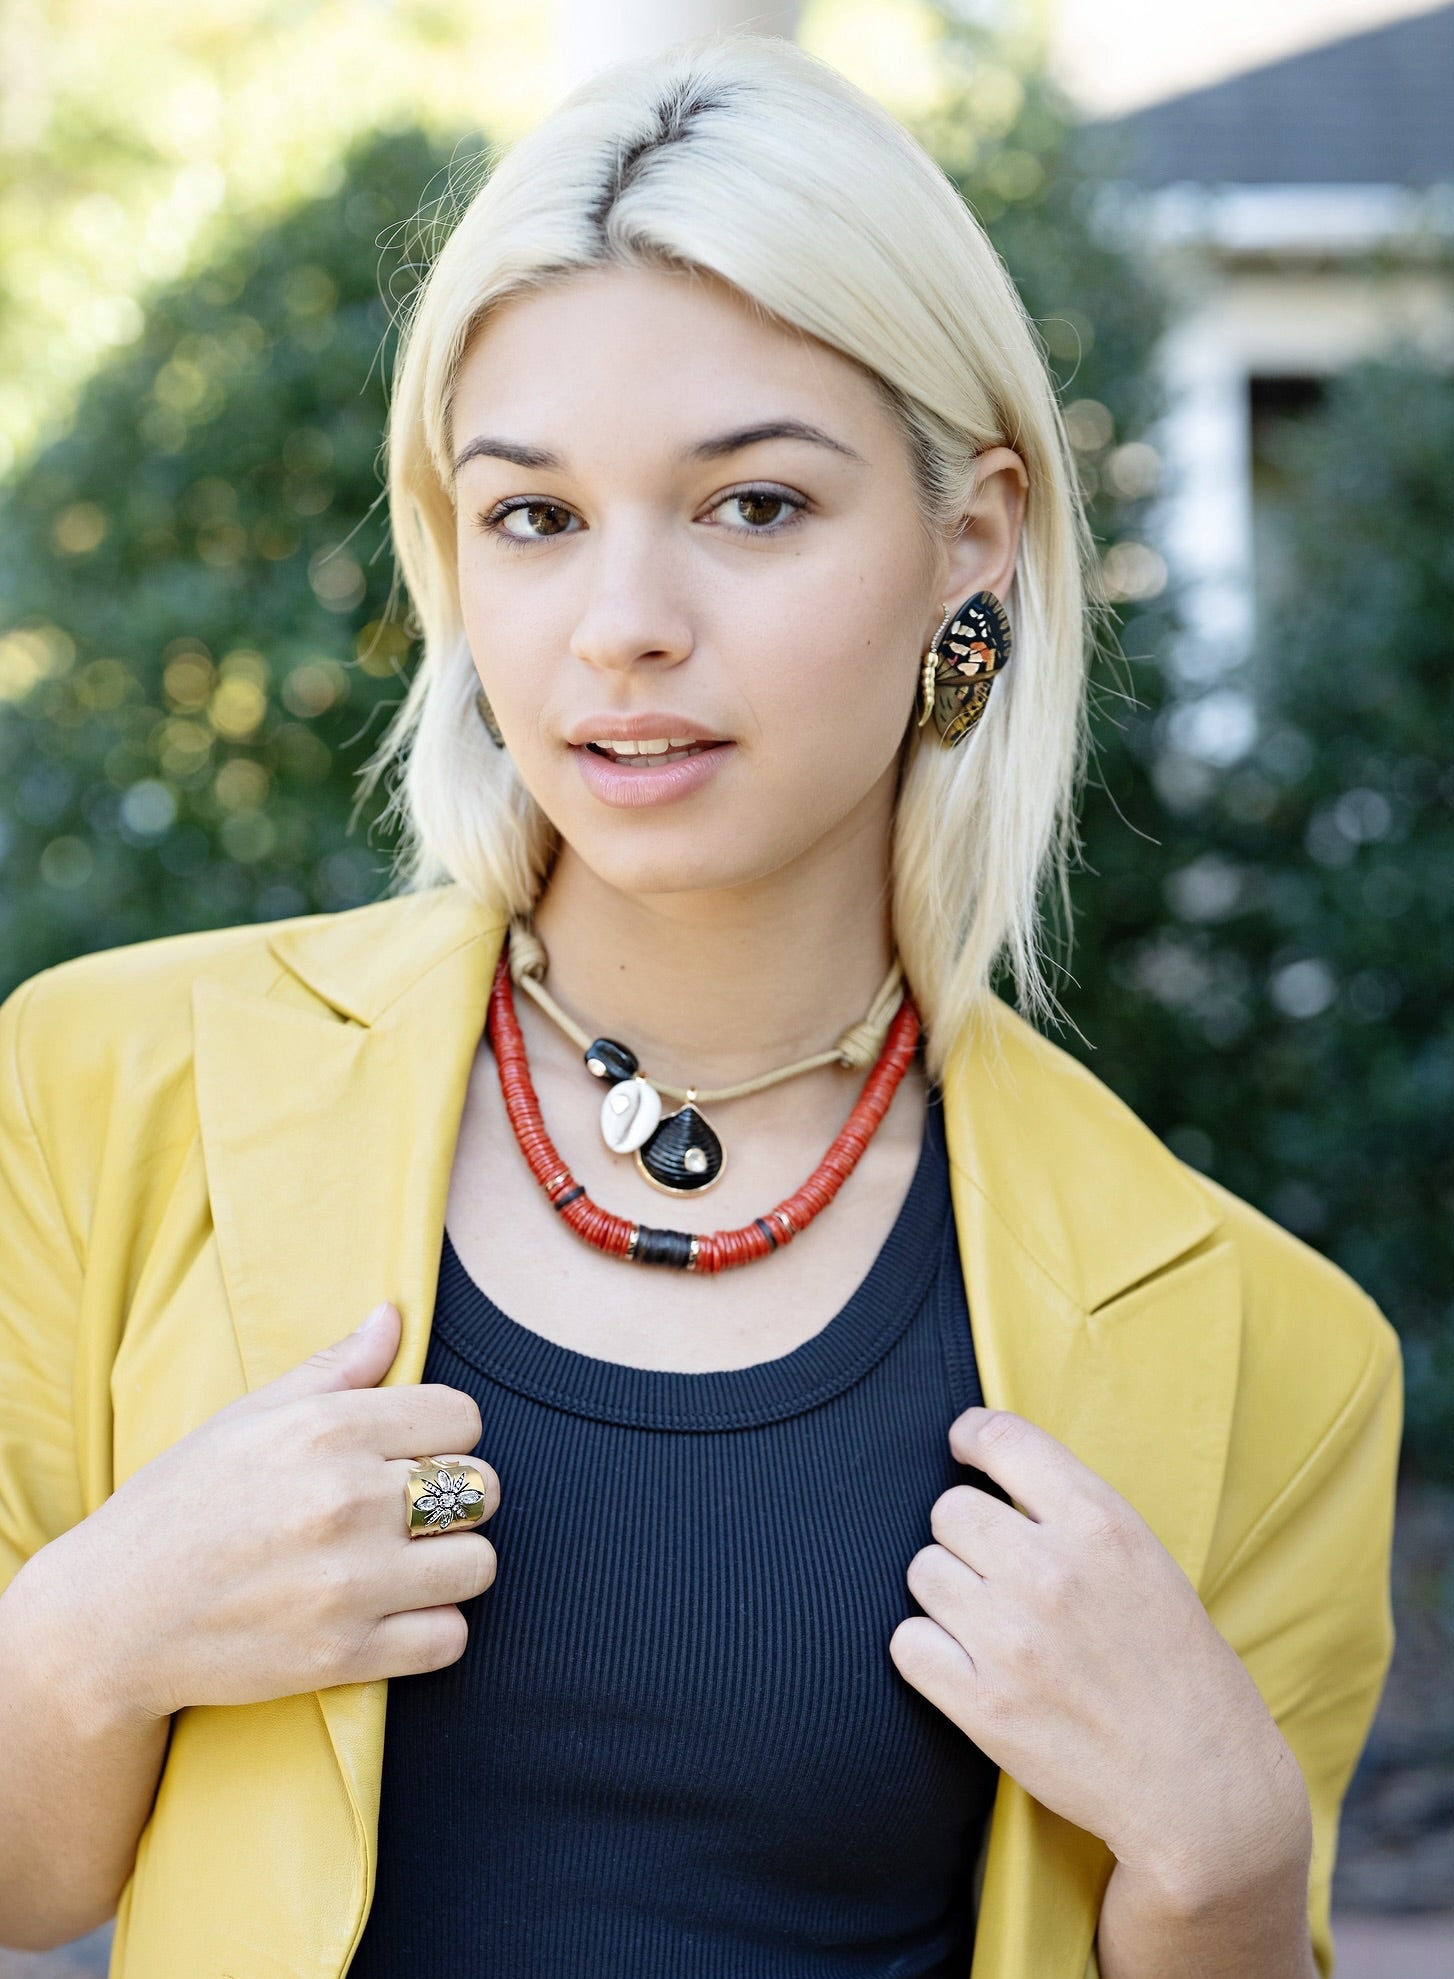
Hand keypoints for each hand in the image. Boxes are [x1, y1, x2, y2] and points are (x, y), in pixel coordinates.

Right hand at [28, 1302, 498, 1725]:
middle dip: (457, 1498)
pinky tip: (395, 1614)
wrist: (106, 1620)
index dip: (444, 1435)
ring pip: (479, 1564)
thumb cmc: (178, 1505)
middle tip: (410, 1512)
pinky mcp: (342, 1656)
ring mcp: (347, 1583)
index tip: (409, 1454)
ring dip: (452, 1565)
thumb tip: (395, 1313)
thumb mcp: (247, 1417)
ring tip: (408, 1563)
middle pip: (484, 1488)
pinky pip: (450, 1639)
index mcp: (325, 1429)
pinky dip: (433, 1630)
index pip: (463, 1417)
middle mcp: (345, 1500)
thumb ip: (335, 1367)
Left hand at [889, 1409, 1310, 1913]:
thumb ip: (1072, 1511)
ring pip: (923, 1571)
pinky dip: (926, 1650)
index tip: (964, 1449)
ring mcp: (1012, 1639)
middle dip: (965, 1535)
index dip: (971, 1437)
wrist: (1202, 1784)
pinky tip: (965, 1662)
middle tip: (997, 1570)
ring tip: (992, 1623)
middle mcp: (1051, 1571)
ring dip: (946, 1592)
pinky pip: (906, 1642)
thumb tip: (989, 1467)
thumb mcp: (1145, 1559)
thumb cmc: (1177, 1666)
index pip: (1002, 1437)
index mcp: (1100, 1524)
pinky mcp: (983, 1705)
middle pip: (948, 1508)